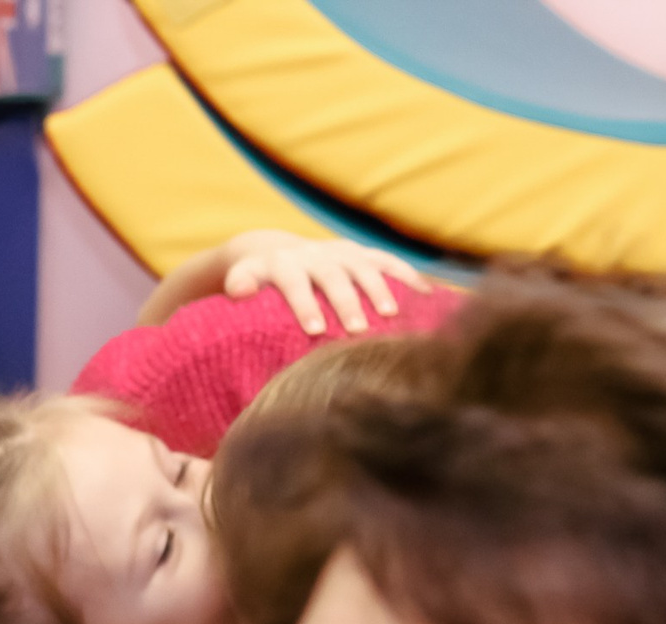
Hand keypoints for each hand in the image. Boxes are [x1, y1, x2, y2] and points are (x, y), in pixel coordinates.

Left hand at [220, 231, 428, 335]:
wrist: (271, 251)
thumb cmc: (256, 282)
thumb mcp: (242, 279)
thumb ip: (240, 284)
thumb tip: (238, 291)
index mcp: (284, 263)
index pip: (294, 282)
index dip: (304, 303)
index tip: (314, 329)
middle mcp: (316, 254)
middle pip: (333, 276)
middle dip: (346, 302)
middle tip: (356, 331)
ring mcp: (342, 252)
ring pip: (365, 267)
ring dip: (380, 289)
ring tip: (391, 316)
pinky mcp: (361, 254)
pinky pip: (389, 262)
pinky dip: (408, 277)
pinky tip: (427, 297)